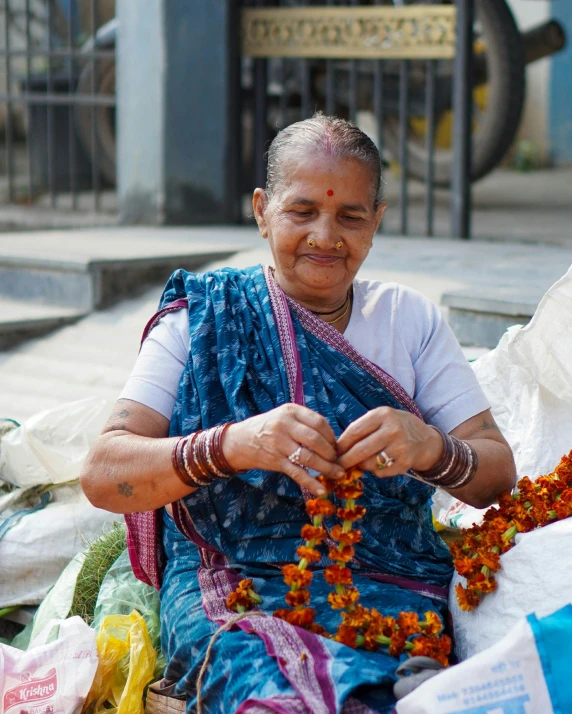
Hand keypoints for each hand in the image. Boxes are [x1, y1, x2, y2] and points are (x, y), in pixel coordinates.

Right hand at [222, 404, 344, 495]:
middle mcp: (284, 425)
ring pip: (309, 457)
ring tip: (337, 475)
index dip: (331, 436)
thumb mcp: (284, 416)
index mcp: (290, 411)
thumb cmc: (267, 428)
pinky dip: (311, 482)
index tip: (336, 445)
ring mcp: (279, 444)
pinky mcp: (275, 461)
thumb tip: (332, 440)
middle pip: (316, 439)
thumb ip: (304, 423)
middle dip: (331, 453)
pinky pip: (297, 473)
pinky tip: (321, 490)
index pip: (319, 422)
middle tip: (338, 461)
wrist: (239, 441)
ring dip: (326, 468)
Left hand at [336, 407, 442, 476]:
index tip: (334, 451)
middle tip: (337, 465)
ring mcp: (400, 447)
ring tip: (364, 461)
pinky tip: (380, 464)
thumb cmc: (396, 428)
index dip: (341, 444)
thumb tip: (337, 447)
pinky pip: (380, 472)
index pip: (354, 431)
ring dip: (361, 465)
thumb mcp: (382, 419)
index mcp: (383, 415)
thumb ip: (362, 429)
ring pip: (368, 463)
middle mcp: (392, 430)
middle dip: (345, 460)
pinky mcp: (405, 463)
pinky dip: (375, 471)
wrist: (426, 440)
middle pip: (359, 450)